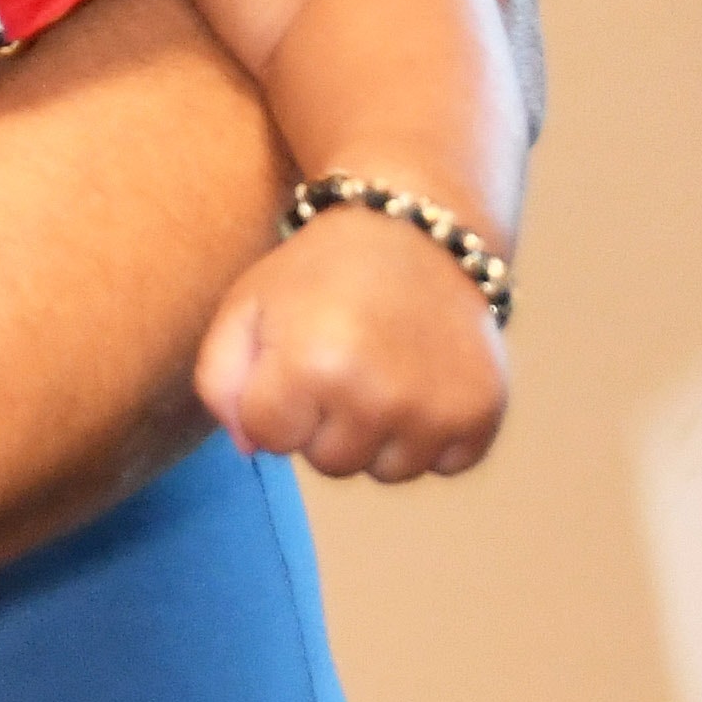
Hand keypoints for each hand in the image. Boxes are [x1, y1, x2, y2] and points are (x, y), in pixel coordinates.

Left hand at [193, 211, 510, 481]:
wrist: (412, 229)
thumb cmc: (317, 273)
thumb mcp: (245, 306)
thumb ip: (220, 382)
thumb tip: (251, 447)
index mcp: (310, 367)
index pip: (269, 439)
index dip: (273, 400)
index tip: (290, 359)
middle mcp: (377, 397)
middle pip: (328, 462)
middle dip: (323, 421)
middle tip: (339, 359)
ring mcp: (435, 410)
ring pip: (386, 471)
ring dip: (377, 434)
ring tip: (380, 367)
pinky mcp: (480, 414)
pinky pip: (443, 465)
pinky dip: (431, 434)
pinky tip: (422, 378)